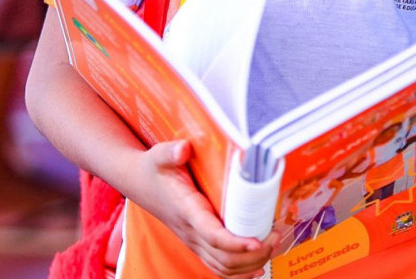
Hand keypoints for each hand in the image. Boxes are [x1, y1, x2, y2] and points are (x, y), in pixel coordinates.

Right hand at [130, 140, 279, 277]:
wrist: (140, 182)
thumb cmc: (155, 168)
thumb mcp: (159, 155)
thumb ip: (171, 152)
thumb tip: (184, 148)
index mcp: (187, 211)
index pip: (212, 235)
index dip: (236, 242)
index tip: (258, 241)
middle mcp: (191, 232)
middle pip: (223, 258)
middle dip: (253, 253)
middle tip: (275, 235)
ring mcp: (194, 241)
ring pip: (222, 267)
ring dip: (250, 264)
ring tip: (272, 245)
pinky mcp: (198, 243)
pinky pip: (218, 267)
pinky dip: (239, 272)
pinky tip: (258, 266)